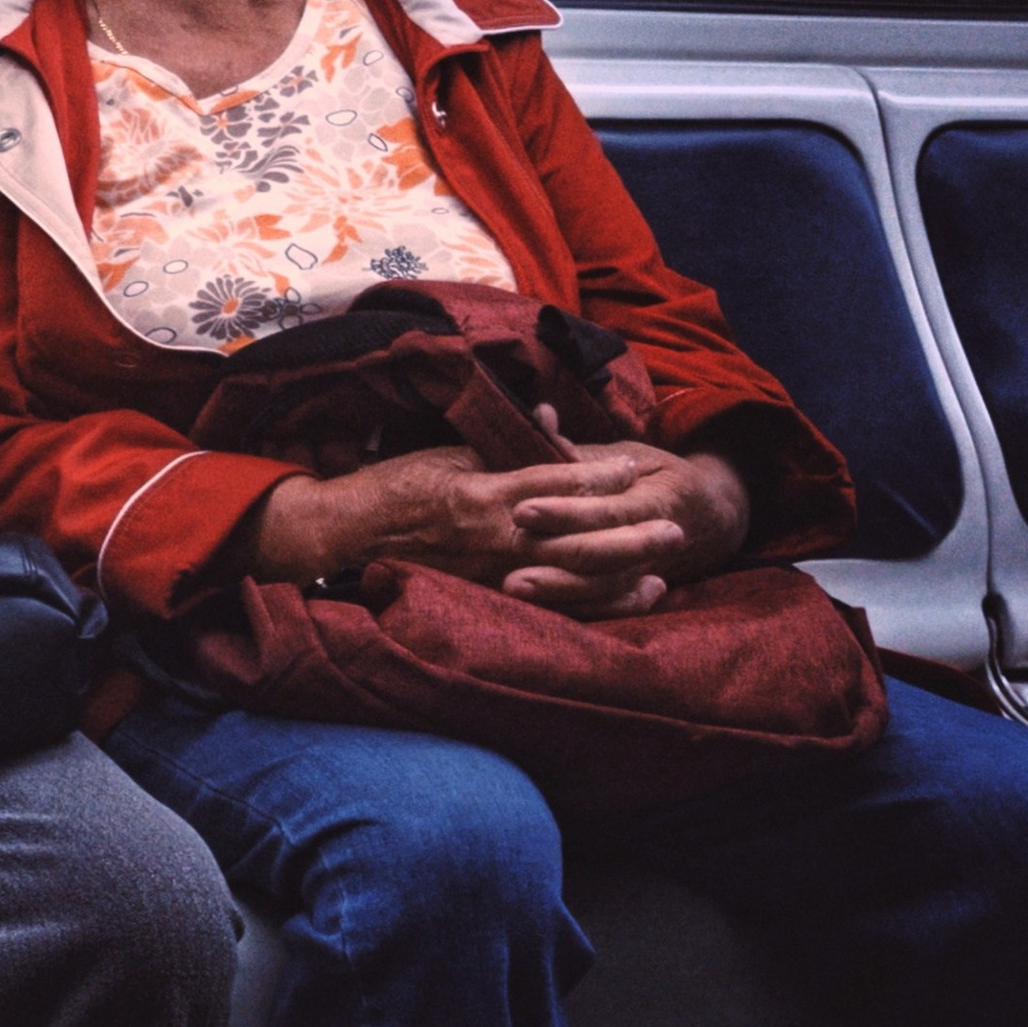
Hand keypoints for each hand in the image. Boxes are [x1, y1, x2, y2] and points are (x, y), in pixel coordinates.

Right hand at [245, 440, 644, 591]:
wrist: (354, 534)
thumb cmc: (400, 485)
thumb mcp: (449, 454)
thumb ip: (501, 446)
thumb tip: (546, 422)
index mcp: (484, 493)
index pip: (553, 482)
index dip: (597, 475)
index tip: (632, 467)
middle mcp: (495, 537)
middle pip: (577, 536)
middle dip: (628, 531)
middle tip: (673, 523)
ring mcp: (494, 573)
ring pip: (573, 577)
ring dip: (622, 571)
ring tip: (664, 562)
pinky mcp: (492, 596)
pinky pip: (556, 604)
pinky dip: (599, 603)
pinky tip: (631, 596)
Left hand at [502, 405, 749, 618]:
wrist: (713, 517)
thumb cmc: (659, 476)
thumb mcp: (630, 453)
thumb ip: (582, 448)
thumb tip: (540, 416)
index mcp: (651, 499)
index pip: (604, 509)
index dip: (563, 512)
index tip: (522, 510)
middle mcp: (652, 541)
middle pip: (599, 555)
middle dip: (552, 556)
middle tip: (506, 558)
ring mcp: (646, 572)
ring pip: (601, 588)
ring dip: (556, 590)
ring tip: (510, 587)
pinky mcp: (637, 591)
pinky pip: (605, 607)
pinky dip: (573, 608)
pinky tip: (535, 609)